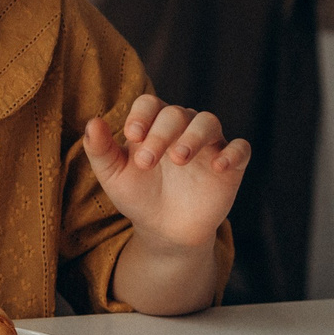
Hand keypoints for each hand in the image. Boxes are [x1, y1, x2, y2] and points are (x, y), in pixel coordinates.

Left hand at [81, 95, 249, 251]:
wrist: (164, 230)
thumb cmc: (137, 196)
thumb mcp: (113, 175)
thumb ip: (100, 150)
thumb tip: (93, 122)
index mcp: (154, 124)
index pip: (150, 104)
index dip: (142, 115)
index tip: (132, 135)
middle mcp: (183, 128)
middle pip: (176, 113)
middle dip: (161, 134)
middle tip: (146, 161)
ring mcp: (209, 145)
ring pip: (209, 122)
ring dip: (193, 136)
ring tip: (178, 158)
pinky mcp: (230, 166)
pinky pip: (241, 149)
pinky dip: (233, 153)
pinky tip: (218, 166)